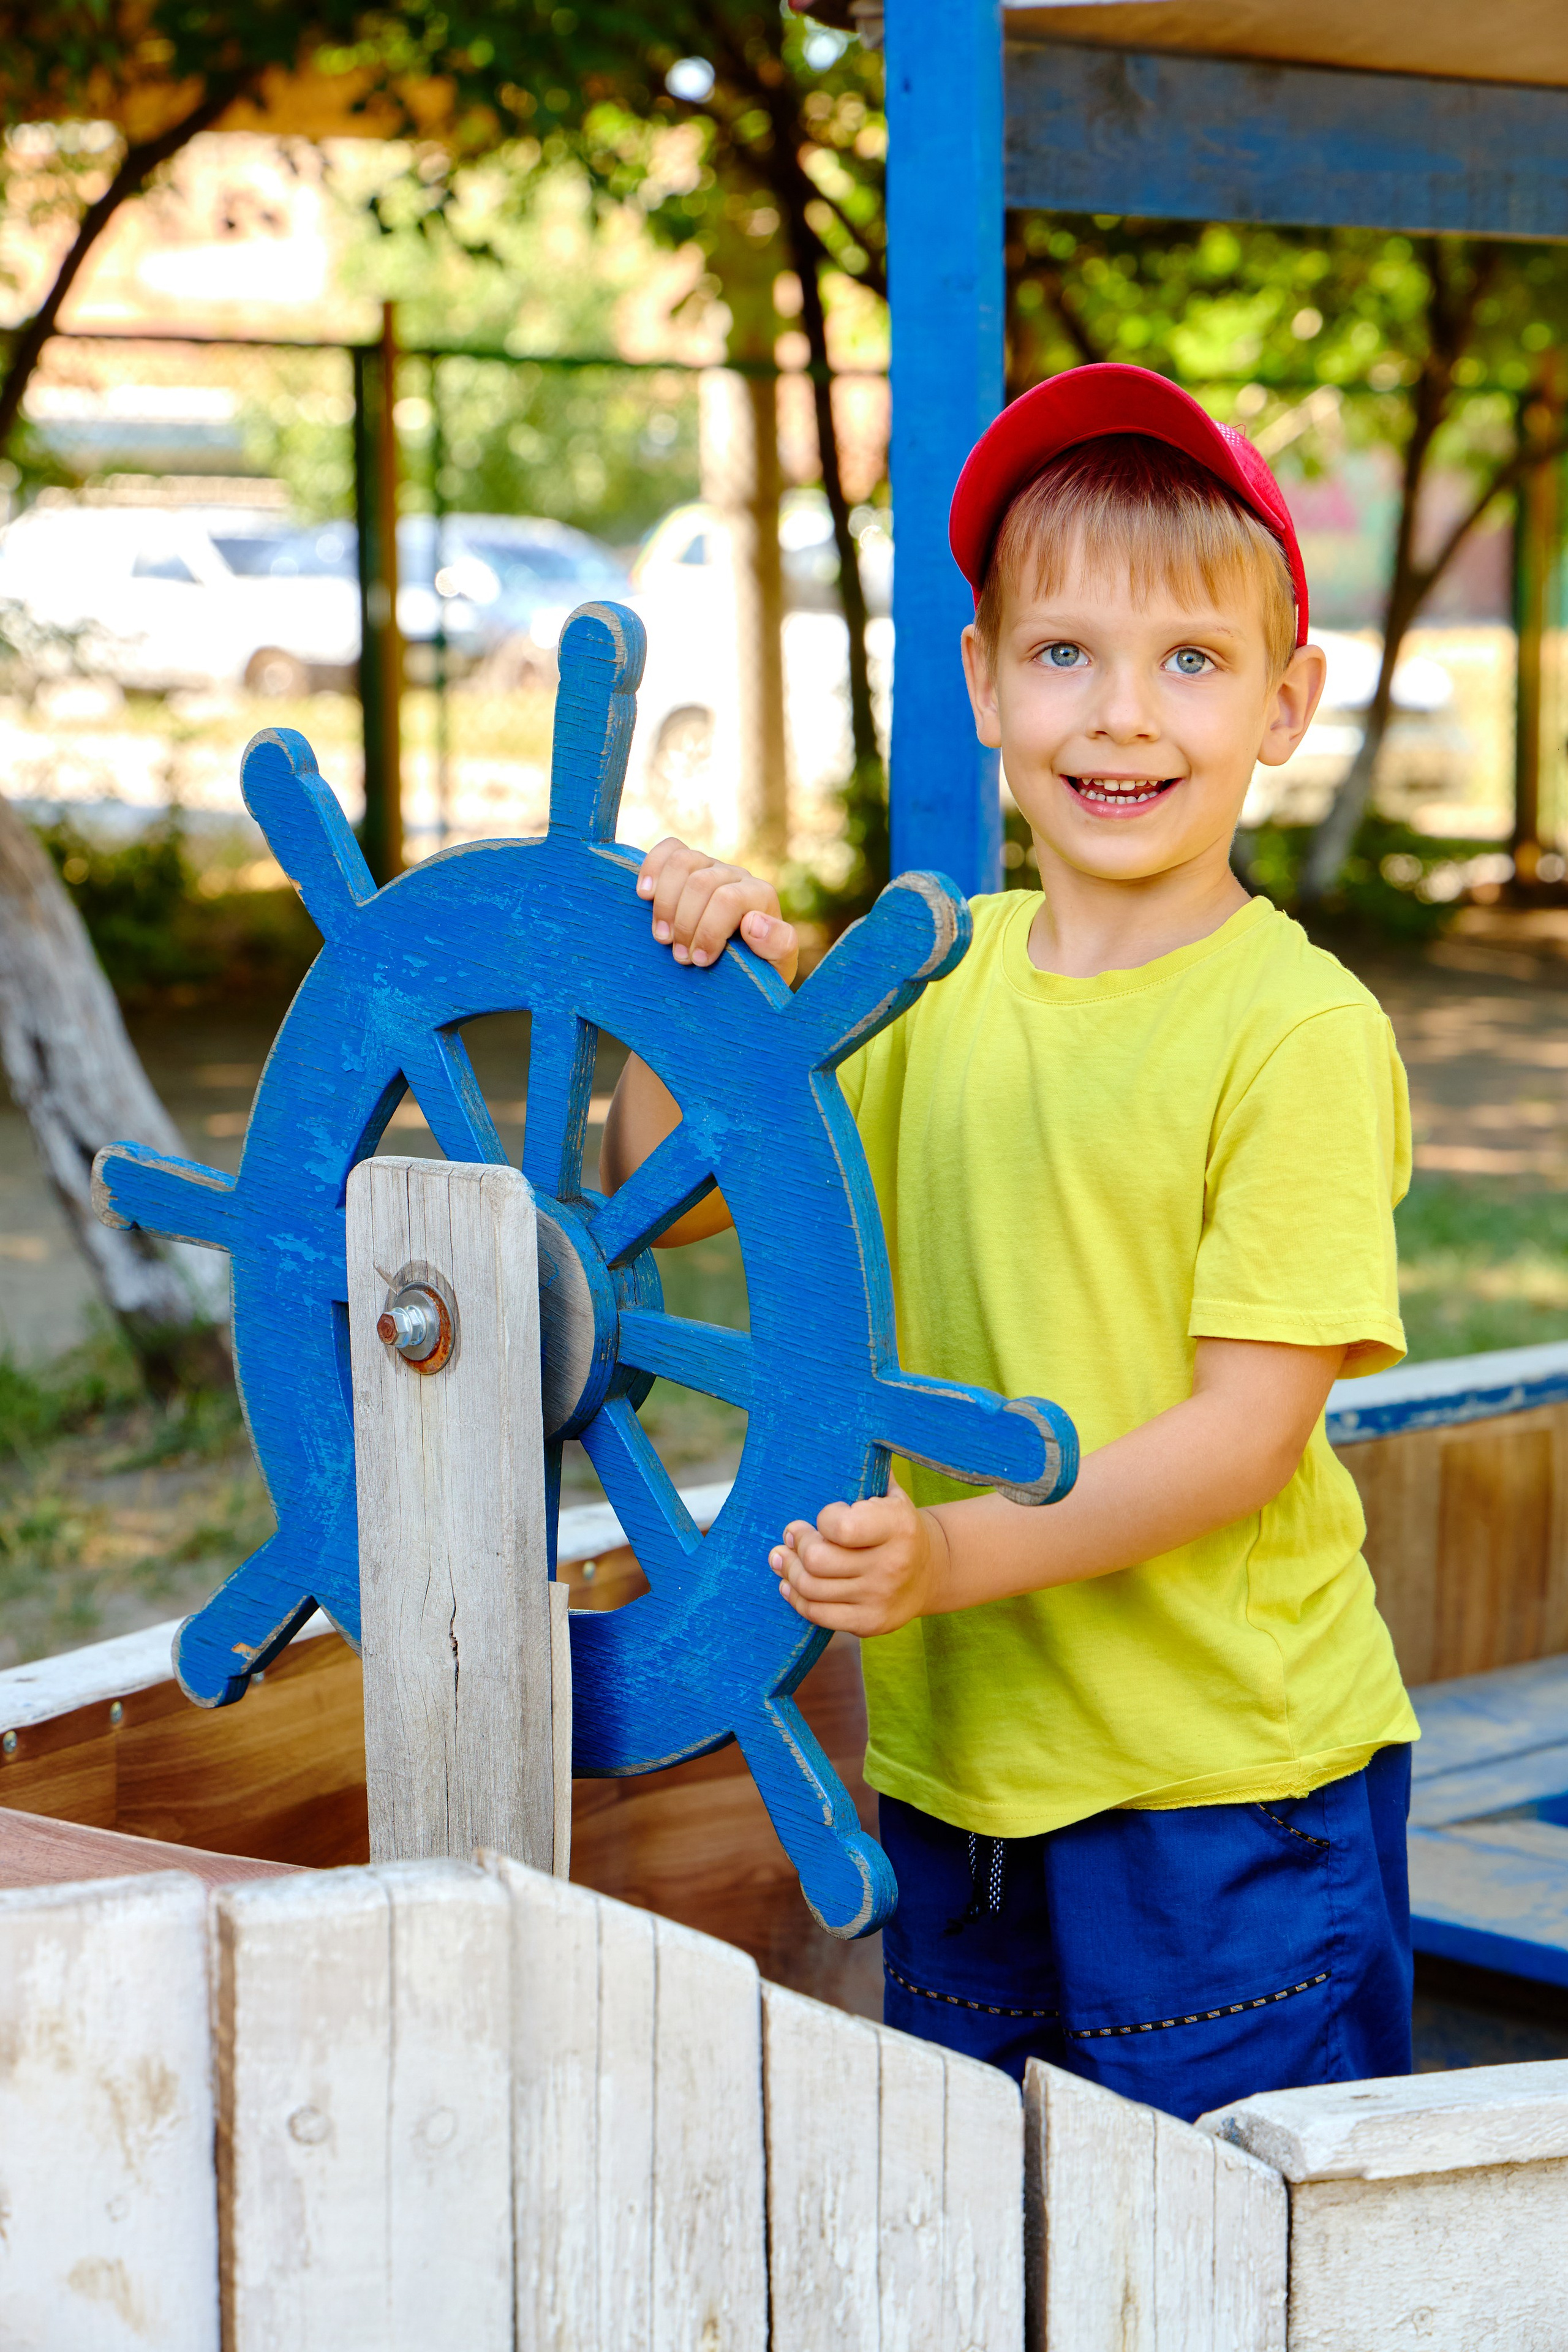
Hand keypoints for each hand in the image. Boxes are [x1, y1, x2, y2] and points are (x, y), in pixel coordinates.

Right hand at [636, 837, 797, 982]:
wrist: (739, 966)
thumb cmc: (756, 968)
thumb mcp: (776, 966)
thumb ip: (778, 945)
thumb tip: (753, 922)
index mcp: (759, 896)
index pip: (728, 899)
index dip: (708, 930)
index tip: (700, 961)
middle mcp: (736, 876)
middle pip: (701, 883)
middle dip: (685, 923)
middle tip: (680, 956)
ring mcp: (710, 867)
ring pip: (682, 862)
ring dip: (666, 903)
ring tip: (662, 937)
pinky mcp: (688, 867)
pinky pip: (669, 850)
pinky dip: (652, 868)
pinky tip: (645, 895)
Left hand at [770, 1489, 949, 1635]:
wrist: (932, 1572)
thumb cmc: (898, 1525)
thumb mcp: (891, 1494)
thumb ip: (866, 1473)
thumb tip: (842, 1438)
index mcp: (899, 1527)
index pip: (839, 1526)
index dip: (824, 1519)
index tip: (827, 1515)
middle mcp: (891, 1565)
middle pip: (817, 1560)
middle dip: (797, 1543)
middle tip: (792, 1534)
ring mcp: (880, 1598)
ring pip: (811, 1588)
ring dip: (789, 1570)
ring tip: (783, 1557)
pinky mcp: (870, 1623)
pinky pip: (818, 1614)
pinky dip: (796, 1597)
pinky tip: (790, 1583)